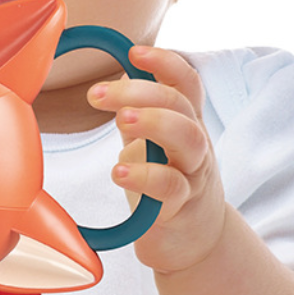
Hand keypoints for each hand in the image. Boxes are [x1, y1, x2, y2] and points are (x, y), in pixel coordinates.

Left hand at [88, 45, 226, 273]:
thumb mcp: (149, 143)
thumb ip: (135, 113)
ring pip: (188, 140)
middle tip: (98, 94)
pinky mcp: (182, 208)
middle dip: (143, 92)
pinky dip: (145, 176)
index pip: (186, 83)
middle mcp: (196, 144)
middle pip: (181, 107)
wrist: (193, 241)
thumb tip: (114, 76)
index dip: (165, 63)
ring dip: (155, 123)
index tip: (134, 53)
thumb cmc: (166, 183)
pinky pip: (171, 188)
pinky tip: (119, 171)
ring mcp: (193, 175)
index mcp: (186, 123)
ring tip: (121, 121)